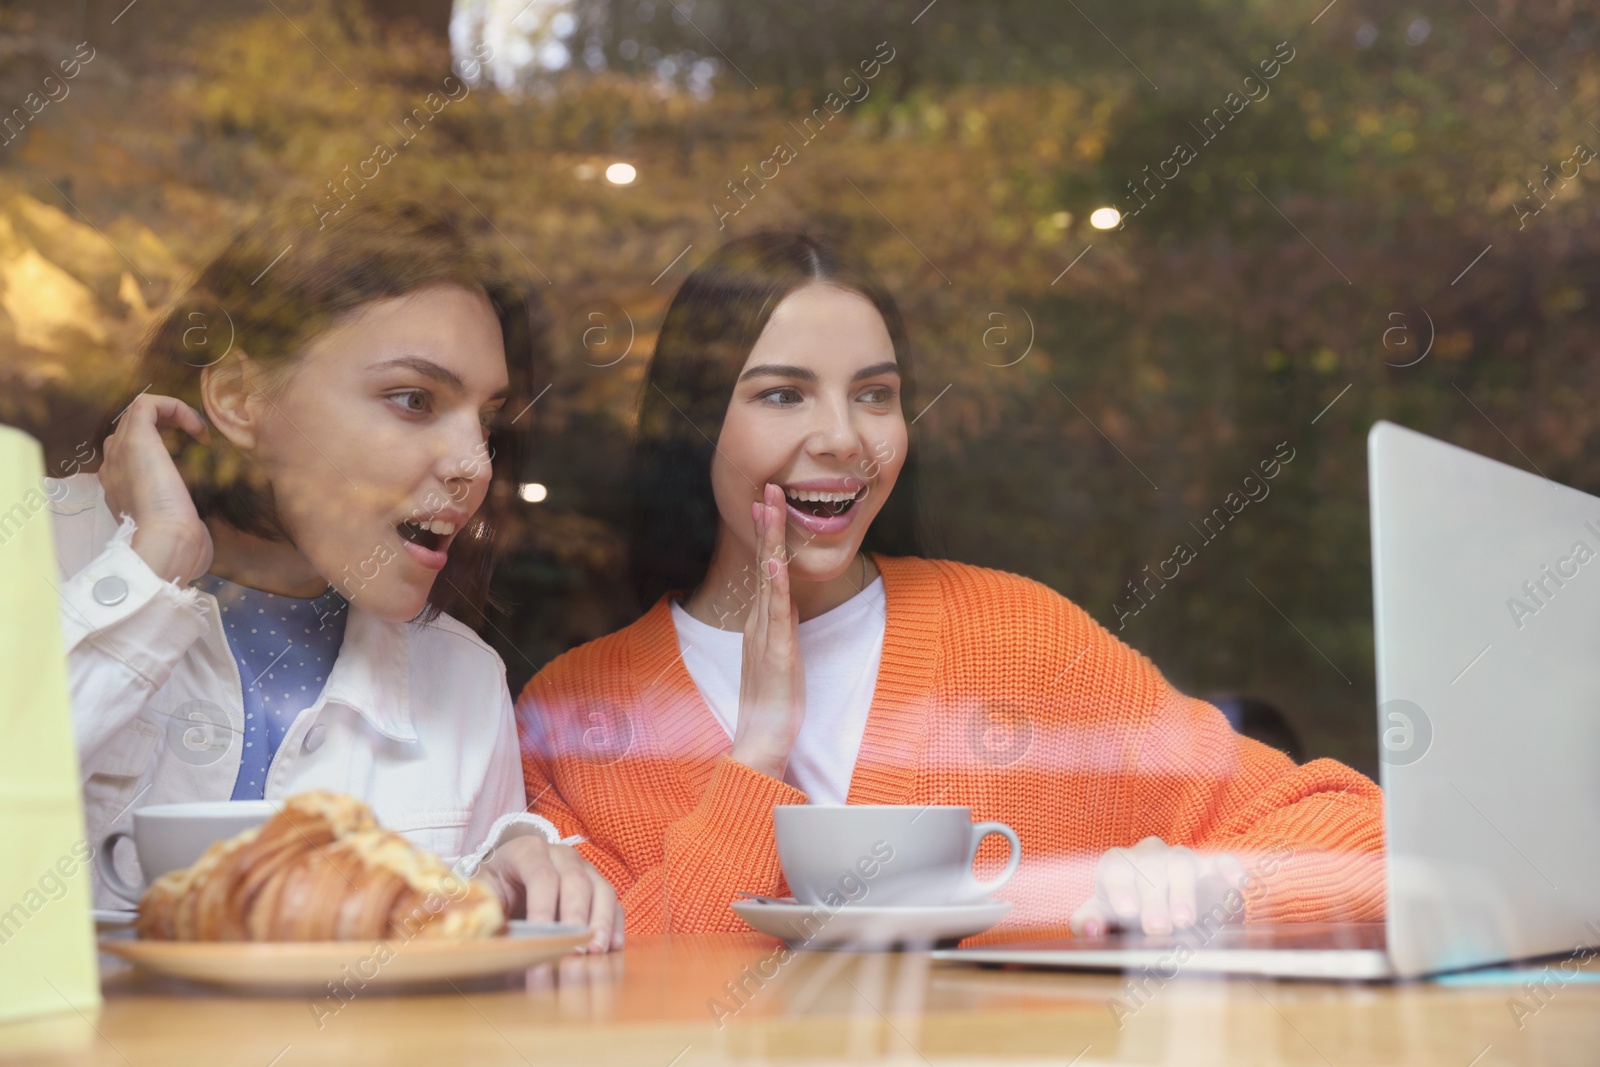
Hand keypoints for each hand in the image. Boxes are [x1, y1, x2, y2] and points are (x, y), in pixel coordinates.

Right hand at [98, 394, 213, 584]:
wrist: (166, 545)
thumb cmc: (176, 542)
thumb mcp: (175, 522)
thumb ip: (177, 511)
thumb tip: (199, 517)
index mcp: (118, 486)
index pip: (128, 452)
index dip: (160, 445)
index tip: (192, 456)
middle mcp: (112, 467)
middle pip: (130, 429)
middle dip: (165, 426)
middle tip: (195, 440)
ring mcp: (119, 453)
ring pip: (136, 414)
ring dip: (170, 415)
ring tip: (196, 431)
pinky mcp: (135, 441)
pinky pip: (146, 404)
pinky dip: (174, 407)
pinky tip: (197, 430)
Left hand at [476, 836, 623, 952]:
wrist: (507, 878)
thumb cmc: (493, 888)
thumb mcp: (479, 892)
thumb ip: (480, 906)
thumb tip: (481, 926)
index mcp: (527, 851)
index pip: (541, 875)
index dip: (543, 908)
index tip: (543, 938)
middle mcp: (560, 854)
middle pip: (576, 881)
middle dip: (577, 917)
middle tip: (576, 948)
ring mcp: (584, 868)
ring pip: (602, 888)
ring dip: (601, 921)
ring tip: (597, 949)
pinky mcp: (598, 886)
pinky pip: (614, 902)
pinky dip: (615, 923)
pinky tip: (612, 946)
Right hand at [729, 483, 804, 780]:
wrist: (762, 737)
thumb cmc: (773, 700)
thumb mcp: (780, 655)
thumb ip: (780, 628)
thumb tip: (787, 604)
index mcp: (760, 621)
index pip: (766, 569)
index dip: (768, 534)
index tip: (768, 502)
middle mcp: (758, 621)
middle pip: (764, 563)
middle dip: (768, 523)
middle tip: (769, 487)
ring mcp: (765, 633)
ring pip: (769, 577)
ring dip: (770, 539)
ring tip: (770, 507)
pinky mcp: (776, 650)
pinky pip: (776, 611)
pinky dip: (774, 583)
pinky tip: (773, 560)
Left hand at [1070, 837, 1246, 936]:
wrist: (1158, 911)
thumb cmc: (1125, 915)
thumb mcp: (1103, 917)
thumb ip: (1088, 921)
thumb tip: (1089, 927)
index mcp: (1119, 865)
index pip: (1115, 868)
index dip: (1120, 888)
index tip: (1126, 911)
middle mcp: (1149, 855)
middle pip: (1149, 867)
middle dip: (1153, 899)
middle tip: (1156, 928)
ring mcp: (1180, 858)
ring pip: (1181, 863)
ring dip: (1183, 891)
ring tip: (1184, 920)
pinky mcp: (1210, 867)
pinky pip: (1221, 861)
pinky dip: (1229, 869)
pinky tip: (1239, 882)